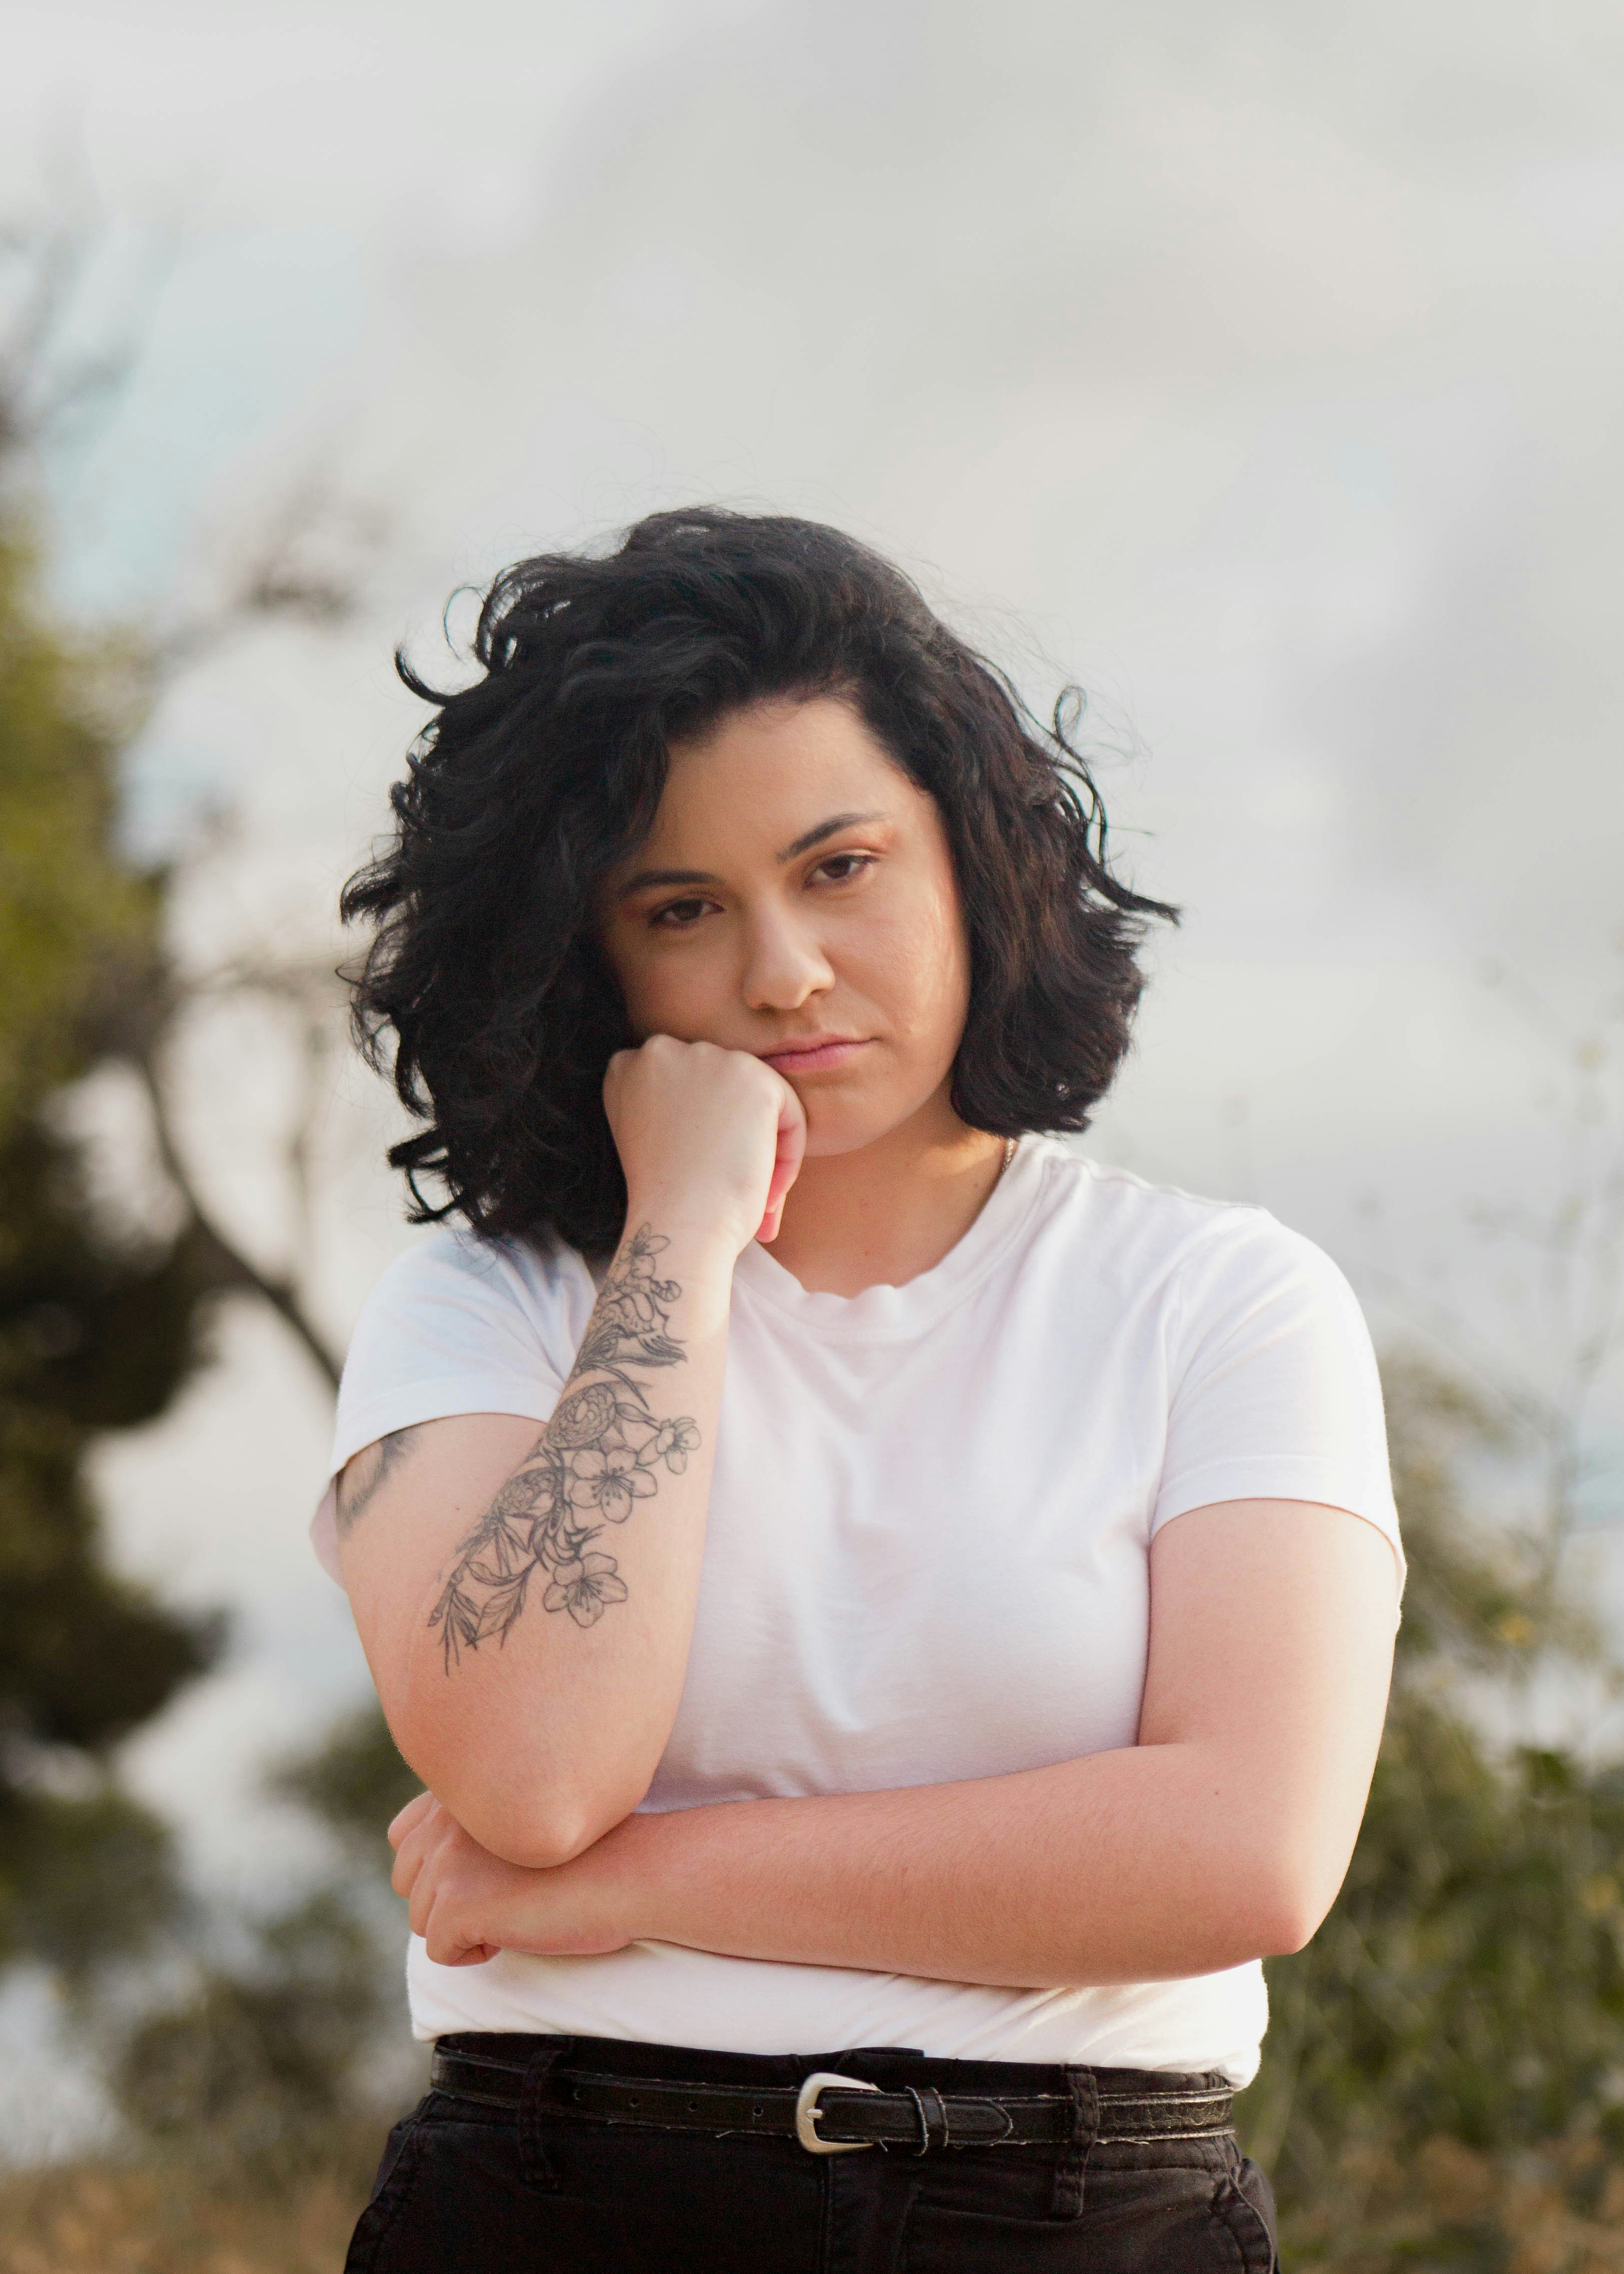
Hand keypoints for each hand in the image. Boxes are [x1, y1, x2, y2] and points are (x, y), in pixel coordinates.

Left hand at [388, 1793, 647, 1966]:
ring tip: (518, 1908)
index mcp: (465, 1791)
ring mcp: (448, 1859)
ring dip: (465, 1926)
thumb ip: (477, 1823)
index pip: (403, 1834)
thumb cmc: (596, 1849)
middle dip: (449, 1900)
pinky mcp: (456, 1904)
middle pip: (407, 1881)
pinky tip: (517, 1929)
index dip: (436, 1865)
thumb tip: (434, 1868)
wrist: (632, 1872)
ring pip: (421, 1919)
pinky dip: (474, 1952)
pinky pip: (439, 1950)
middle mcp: (447, 1817)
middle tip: (508, 1894)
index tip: (482, 1873)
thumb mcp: (525, 1817)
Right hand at [602, 1034, 805, 1250]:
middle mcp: (660, 1051)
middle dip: (735, 1134)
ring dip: (763, 1143)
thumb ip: (671, 1109)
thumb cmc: (666, 1203)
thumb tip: (722, 1114)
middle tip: (736, 1187)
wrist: (680, 1225)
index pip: (683, 1085)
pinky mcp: (752, 1075)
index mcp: (627, 1068)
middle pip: (720, 1086)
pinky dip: (788, 1153)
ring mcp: (706, 1056)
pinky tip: (769, 1191)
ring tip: (758, 1197)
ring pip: (755, 1097)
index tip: (707, 1174)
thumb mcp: (651, 1140)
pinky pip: (788, 1109)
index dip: (702, 1133)